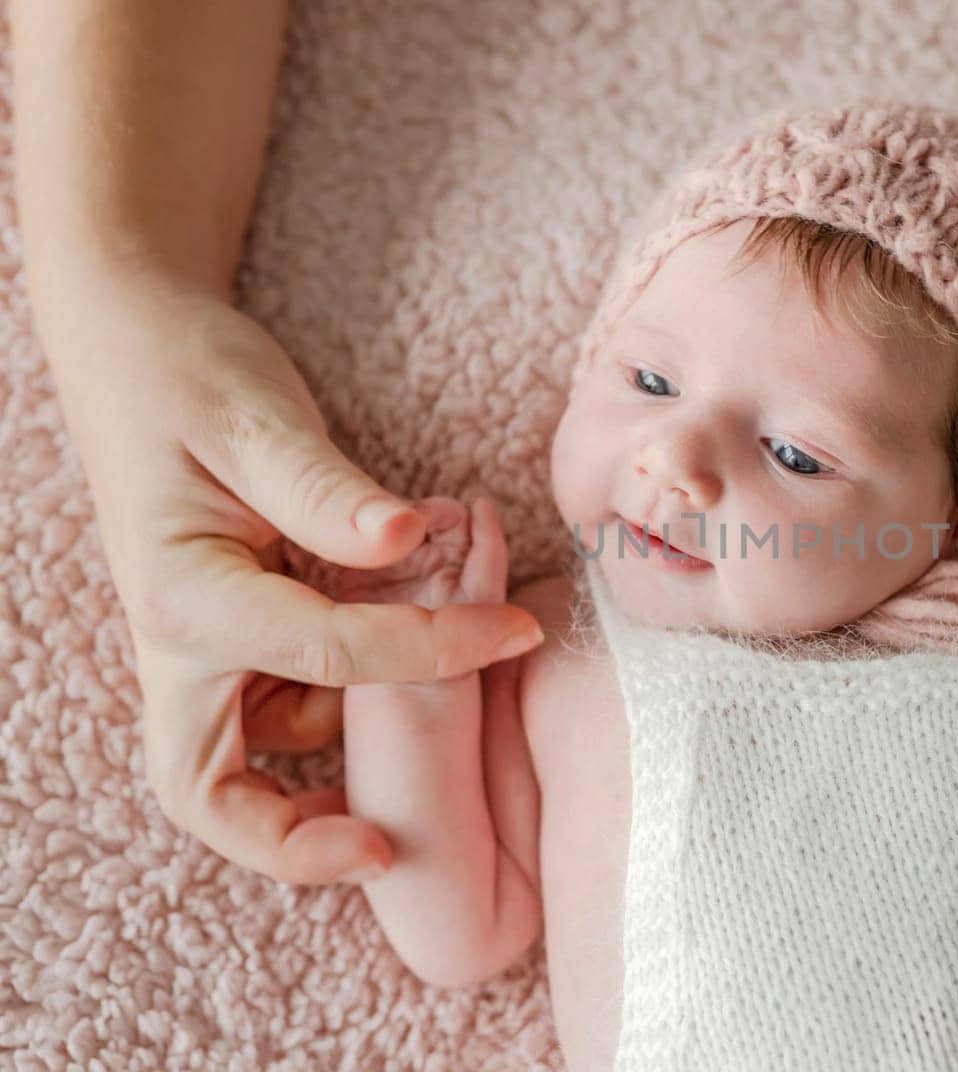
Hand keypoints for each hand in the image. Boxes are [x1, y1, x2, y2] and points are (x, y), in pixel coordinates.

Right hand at [55, 285, 542, 885]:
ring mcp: (201, 652)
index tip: (518, 632)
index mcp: (182, 597)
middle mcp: (179, 645)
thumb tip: (409, 535)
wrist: (138, 348)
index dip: (434, 648)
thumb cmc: (190, 374)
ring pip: (259, 758)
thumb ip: (326, 489)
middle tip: (388, 852)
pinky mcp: (232, 642)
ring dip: (344, 757)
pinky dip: (347, 705)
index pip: (326, 654)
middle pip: (209, 794)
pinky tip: (417, 648)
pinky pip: (286, 707)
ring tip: (447, 692)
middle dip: (289, 842)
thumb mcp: (258, 419)